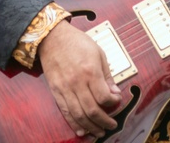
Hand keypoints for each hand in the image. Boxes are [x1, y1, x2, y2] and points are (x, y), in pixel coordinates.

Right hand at [37, 20, 120, 138]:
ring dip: (90, 127)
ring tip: (99, 132)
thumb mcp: (98, 53)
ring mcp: (64, 88)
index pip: (104, 97)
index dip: (113, 103)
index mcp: (90, 71)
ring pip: (78, 115)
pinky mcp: (55, 91)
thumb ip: (107, 75)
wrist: (52, 38)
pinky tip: (81, 130)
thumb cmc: (77, 42)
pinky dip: (74, 123)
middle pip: (92, 110)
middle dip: (104, 121)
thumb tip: (114, 92)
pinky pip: (65, 112)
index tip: (116, 101)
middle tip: (111, 125)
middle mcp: (77, 82)